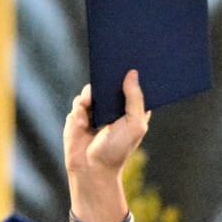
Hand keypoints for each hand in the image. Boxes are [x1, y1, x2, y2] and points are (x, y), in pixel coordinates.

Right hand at [64, 70, 148, 221]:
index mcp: (133, 110)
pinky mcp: (80, 112)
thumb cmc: (117, 150)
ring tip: (100, 84)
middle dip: (115, 70)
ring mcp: (97, 109)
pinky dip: (84, 105)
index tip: (141, 57)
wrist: (91, 167)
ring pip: (95, 88)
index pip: (136, 88)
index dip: (138, 74)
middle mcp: (115, 107)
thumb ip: (134, 100)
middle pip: (114, 82)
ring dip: (96, 90)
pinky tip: (87, 116)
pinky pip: (80, 99)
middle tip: (118, 54)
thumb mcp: (134, 125)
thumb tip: (132, 73)